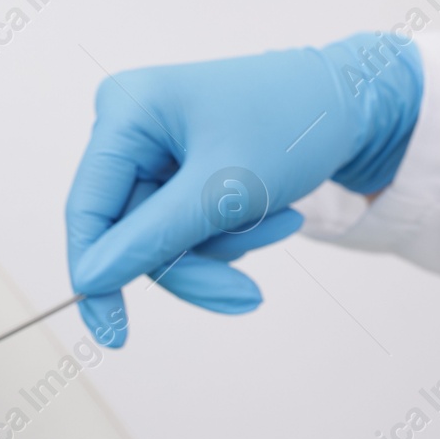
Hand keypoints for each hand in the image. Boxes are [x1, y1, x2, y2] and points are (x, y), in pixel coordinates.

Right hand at [67, 32, 422, 346]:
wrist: (352, 103)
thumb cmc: (295, 122)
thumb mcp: (224, 190)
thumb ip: (152, 238)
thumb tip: (91, 279)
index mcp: (126, 111)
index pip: (87, 210)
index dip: (97, 275)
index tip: (113, 335)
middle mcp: (131, 126)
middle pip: (131, 233)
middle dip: (194, 264)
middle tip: (246, 297)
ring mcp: (156, 149)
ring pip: (163, 239)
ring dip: (223, 248)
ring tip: (280, 221)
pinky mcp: (180, 169)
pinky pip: (187, 228)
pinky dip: (232, 233)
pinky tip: (278, 212)